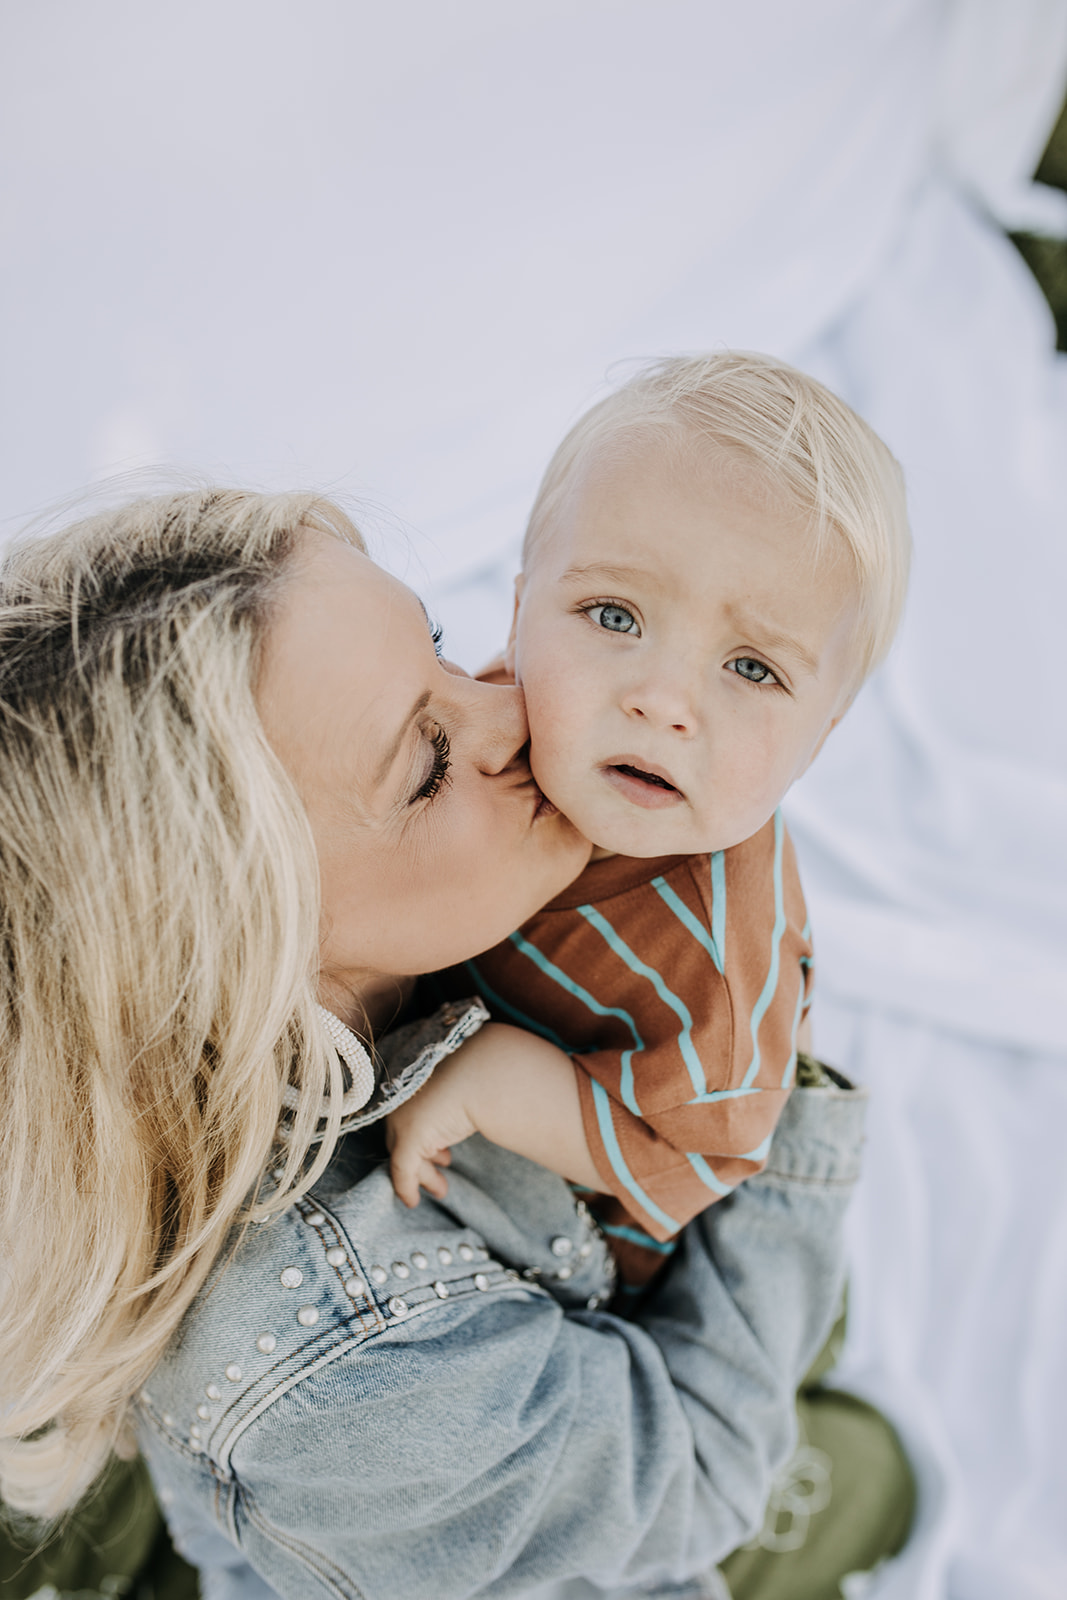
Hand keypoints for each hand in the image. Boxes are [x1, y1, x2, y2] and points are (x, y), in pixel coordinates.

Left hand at [386, 1021, 600, 1204]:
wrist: (483, 1076)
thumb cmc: (481, 1077)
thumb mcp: (466, 1089)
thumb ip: (459, 1100)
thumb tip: (475, 1105)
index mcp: (414, 1084)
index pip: (408, 1117)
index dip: (423, 1137)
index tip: (441, 1155)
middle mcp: (402, 1100)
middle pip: (402, 1137)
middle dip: (420, 1158)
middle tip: (443, 1167)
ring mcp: (403, 1118)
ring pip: (403, 1156)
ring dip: (422, 1175)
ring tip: (441, 1189)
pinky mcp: (410, 1137)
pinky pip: (402, 1170)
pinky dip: (405, 1187)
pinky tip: (413, 1202)